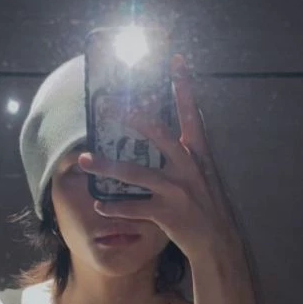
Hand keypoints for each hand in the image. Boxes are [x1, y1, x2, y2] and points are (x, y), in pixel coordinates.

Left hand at [78, 54, 244, 265]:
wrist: (217, 242)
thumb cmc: (205, 205)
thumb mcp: (202, 174)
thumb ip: (185, 153)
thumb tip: (167, 132)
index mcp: (197, 155)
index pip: (191, 114)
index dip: (184, 87)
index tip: (175, 60)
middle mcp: (188, 168)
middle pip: (159, 136)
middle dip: (134, 120)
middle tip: (109, 108)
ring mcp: (178, 191)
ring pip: (137, 174)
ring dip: (108, 167)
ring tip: (85, 161)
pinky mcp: (168, 214)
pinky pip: (135, 207)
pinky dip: (116, 207)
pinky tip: (100, 205)